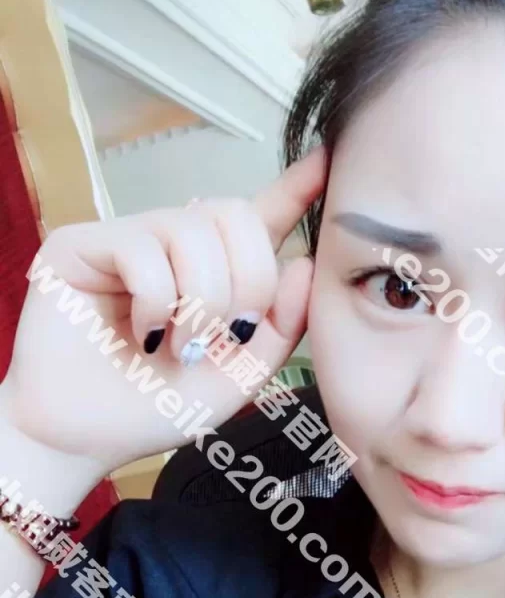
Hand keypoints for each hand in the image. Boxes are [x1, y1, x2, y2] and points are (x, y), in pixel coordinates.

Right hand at [1, 147, 325, 480]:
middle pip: (235, 214)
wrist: (84, 440)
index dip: (296, 187)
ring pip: (192, 230)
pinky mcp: (81, 245)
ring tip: (180, 346)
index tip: (330, 158)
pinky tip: (145, 334)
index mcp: (216, 275)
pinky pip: (143, 248)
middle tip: (227, 334)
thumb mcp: (238, 377)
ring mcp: (128, 240)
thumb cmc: (155, 407)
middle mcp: (173, 247)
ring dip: (201, 301)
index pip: (261, 218)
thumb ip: (280, 328)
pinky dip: (156, 301)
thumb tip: (301, 264)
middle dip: (248, 280)